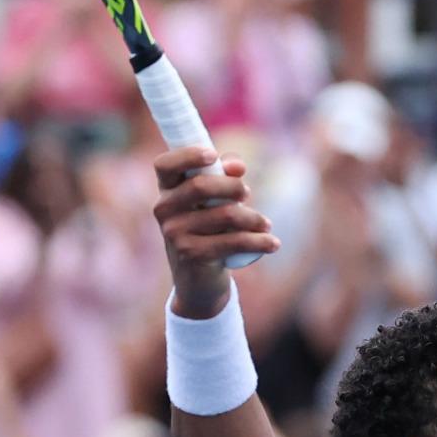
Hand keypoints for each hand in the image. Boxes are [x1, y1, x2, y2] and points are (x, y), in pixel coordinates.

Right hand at [151, 145, 278, 317]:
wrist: (198, 280)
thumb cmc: (208, 230)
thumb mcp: (212, 202)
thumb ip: (223, 176)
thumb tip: (238, 167)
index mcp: (166, 190)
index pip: (164, 165)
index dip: (187, 155)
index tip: (213, 155)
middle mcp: (164, 210)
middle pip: (201, 185)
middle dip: (233, 187)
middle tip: (247, 193)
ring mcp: (175, 234)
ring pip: (225, 214)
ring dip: (253, 218)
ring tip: (265, 224)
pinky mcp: (192, 255)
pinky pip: (233, 241)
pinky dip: (258, 241)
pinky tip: (273, 243)